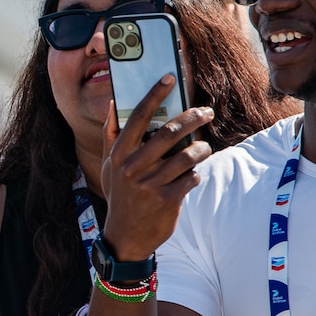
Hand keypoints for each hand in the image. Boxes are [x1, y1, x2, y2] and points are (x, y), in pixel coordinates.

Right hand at [97, 75, 214, 262]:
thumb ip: (111, 136)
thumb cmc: (120, 195)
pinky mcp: (168, 201)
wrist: (125, 237)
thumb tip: (111, 104)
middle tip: (206, 112)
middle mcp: (132, 168)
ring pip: (187, 155)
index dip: (154, 95)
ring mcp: (150, 185)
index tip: (169, 78)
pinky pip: (191, 178)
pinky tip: (191, 176)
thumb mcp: (110, 167)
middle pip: (169, 132)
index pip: (137, 117)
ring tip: (203, 147)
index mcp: (119, 155)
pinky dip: (195, 174)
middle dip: (193, 117)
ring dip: (200, 148)